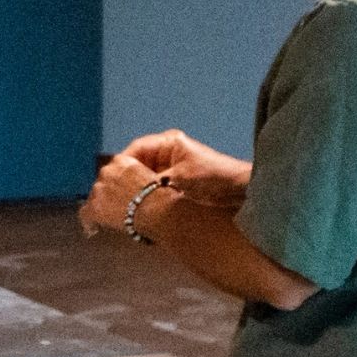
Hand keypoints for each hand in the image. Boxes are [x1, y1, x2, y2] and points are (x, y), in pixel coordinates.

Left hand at [79, 149, 174, 242]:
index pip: (113, 170)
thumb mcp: (151, 178)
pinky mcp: (96, 207)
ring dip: (102, 206)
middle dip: (109, 194)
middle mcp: (107, 171)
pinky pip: (86, 214)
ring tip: (111, 219)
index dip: (117, 183)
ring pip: (95, 197)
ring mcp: (99, 189)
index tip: (120, 192)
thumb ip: (139, 179)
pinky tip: (92, 229)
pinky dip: (89, 222)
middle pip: (103, 183)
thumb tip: (139, 189)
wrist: (159, 210)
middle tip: (119, 207)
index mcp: (122, 161)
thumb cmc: (162, 197)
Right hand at [118, 128, 250, 209]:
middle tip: (116, 199)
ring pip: (146, 181)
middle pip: (138, 166)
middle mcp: (168, 154)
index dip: (121, 167)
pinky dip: (151, 201)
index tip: (111, 183)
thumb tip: (126, 190)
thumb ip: (151, 182)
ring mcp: (174, 170)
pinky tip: (146, 212)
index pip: (134, 151)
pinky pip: (157, 192)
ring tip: (128, 207)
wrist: (245, 195)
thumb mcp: (178, 180)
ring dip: (139, 194)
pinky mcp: (180, 187)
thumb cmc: (214, 180)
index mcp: (168, 143)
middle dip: (128, 183)